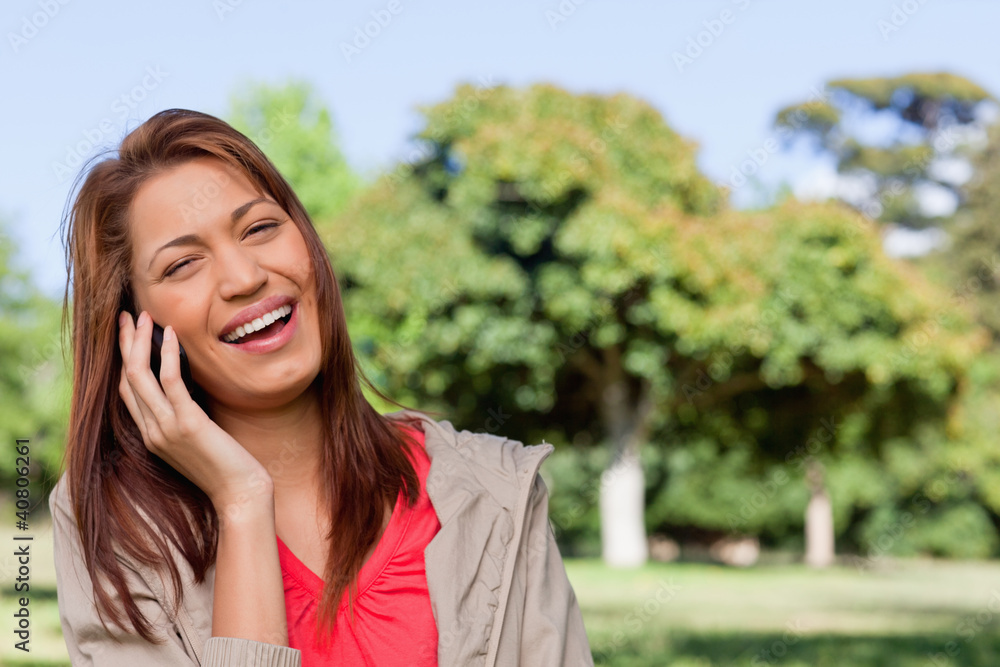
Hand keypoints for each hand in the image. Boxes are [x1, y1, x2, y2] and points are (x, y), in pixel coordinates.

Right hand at [118, 310, 272, 511]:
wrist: (240, 495)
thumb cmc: (228, 468)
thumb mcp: (199, 439)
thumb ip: (187, 417)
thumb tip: (190, 388)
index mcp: (152, 436)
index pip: (127, 392)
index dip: (125, 360)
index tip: (128, 333)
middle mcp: (152, 432)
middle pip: (127, 379)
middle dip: (124, 344)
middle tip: (127, 315)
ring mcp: (166, 429)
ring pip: (140, 377)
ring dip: (139, 342)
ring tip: (145, 316)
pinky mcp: (188, 425)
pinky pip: (171, 382)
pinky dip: (170, 355)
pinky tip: (172, 334)